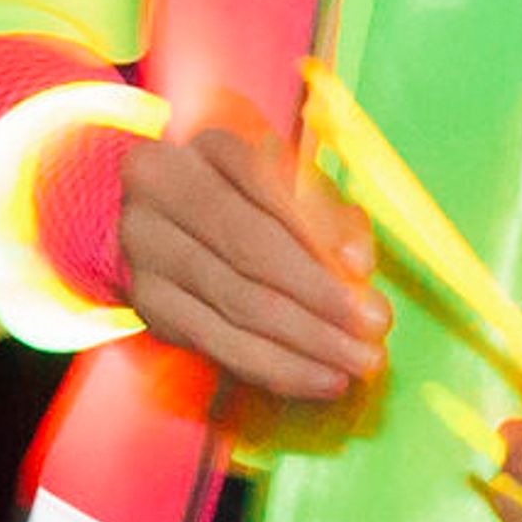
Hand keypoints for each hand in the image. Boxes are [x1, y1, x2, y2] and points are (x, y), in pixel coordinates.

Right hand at [118, 124, 387, 401]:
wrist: (171, 220)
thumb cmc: (255, 198)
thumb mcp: (295, 188)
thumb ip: (330, 216)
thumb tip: (358, 266)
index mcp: (211, 143)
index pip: (267, 182)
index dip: (318, 228)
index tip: (365, 270)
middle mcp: (165, 188)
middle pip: (250, 247)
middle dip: (320, 295)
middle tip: (375, 328)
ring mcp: (147, 247)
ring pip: (237, 302)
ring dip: (307, 341)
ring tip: (360, 362)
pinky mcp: (148, 303)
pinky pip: (218, 343)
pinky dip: (277, 367)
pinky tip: (322, 379)